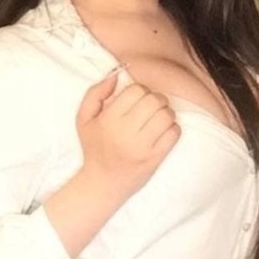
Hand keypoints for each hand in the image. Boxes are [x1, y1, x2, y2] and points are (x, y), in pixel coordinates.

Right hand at [76, 73, 179, 199]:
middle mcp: (126, 133)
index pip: (136, 90)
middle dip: (155, 99)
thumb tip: (115, 75)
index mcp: (108, 120)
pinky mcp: (155, 157)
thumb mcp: (84, 119)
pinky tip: (161, 132)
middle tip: (149, 108)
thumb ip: (95, 93)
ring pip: (167, 115)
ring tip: (156, 119)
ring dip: (165, 113)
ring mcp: (143, 146)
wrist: (103, 183)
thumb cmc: (94, 148)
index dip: (139, 91)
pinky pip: (174, 133)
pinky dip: (172, 128)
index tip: (135, 100)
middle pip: (154, 100)